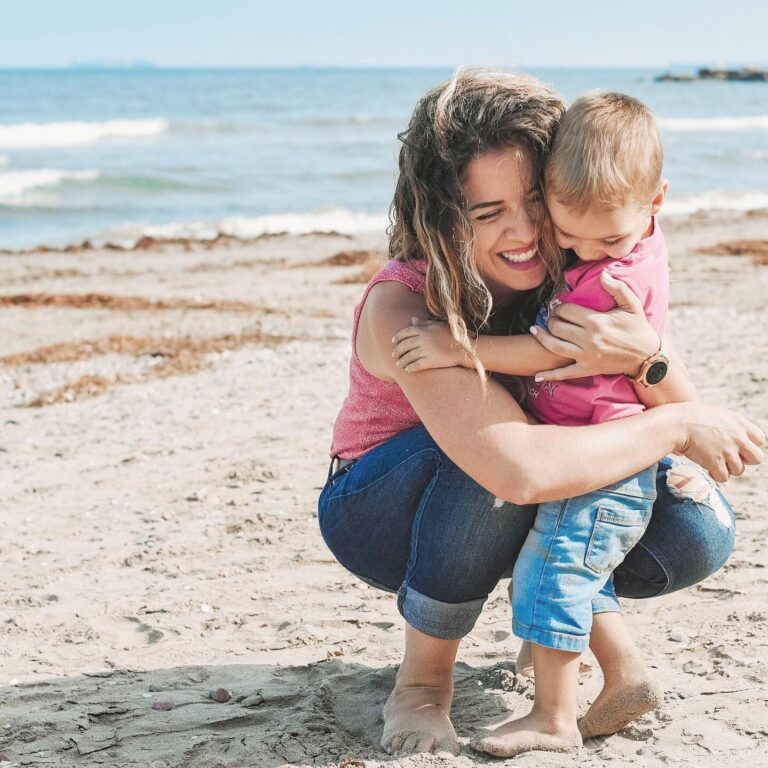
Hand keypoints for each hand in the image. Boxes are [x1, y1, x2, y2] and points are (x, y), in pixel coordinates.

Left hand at [392, 318, 467, 371]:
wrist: (463, 347)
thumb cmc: (451, 335)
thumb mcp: (437, 325)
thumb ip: (424, 323)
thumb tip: (412, 320)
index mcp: (423, 330)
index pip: (405, 333)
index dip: (397, 337)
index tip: (393, 342)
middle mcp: (422, 340)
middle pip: (404, 345)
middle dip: (397, 351)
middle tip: (393, 355)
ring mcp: (426, 351)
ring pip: (408, 357)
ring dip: (402, 361)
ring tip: (398, 364)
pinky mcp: (430, 361)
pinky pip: (416, 365)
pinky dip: (410, 368)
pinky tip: (407, 370)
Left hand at [532, 271, 658, 381]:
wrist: (647, 356)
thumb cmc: (638, 328)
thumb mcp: (632, 305)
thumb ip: (617, 288)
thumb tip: (602, 274)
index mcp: (597, 321)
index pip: (566, 311)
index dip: (558, 306)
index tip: (558, 305)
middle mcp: (588, 339)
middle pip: (557, 327)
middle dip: (550, 319)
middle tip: (550, 316)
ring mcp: (586, 356)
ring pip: (554, 346)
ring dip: (541, 337)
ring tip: (535, 330)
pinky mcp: (587, 369)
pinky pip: (564, 374)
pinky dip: (550, 375)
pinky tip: (537, 375)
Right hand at [675, 403, 764, 481]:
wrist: (675, 425)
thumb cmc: (688, 416)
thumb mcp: (715, 413)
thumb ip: (729, 425)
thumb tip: (731, 434)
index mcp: (739, 423)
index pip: (760, 440)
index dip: (749, 446)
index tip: (737, 447)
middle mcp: (738, 438)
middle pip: (756, 458)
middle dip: (744, 460)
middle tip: (729, 457)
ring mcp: (728, 451)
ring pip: (739, 470)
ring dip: (726, 468)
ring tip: (712, 461)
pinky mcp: (717, 463)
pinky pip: (723, 477)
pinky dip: (715, 475)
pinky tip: (706, 467)